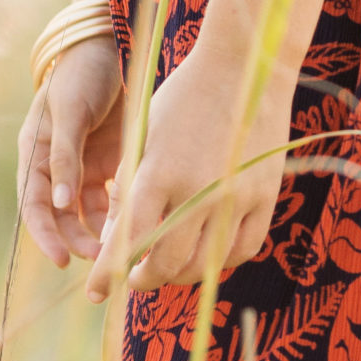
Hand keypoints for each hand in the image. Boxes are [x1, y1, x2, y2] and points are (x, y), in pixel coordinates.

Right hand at [16, 35, 123, 269]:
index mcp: (35, 155)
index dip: (46, 236)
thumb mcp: (69, 111)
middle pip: (62, 216)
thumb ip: (64, 156)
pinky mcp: (109, 160)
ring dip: (101, 230)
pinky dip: (120, 209)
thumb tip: (58, 204)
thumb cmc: (80, 74)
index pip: (33, 206)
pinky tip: (135, 219)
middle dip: (78, 240)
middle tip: (101, 258)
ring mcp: (84, 165)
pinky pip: (111, 194)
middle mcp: (58, 166)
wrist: (107, 46)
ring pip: (88, 211)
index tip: (62, 260)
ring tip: (120, 243)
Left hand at [84, 34, 294, 302]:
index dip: (109, 273)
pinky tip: (206, 255)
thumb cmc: (182, 98)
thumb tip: (117, 241)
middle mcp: (198, 191)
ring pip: (205, 264)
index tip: (95, 294)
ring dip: (180, 275)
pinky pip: (242, 249)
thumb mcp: (144, 138)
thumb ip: (129, 189)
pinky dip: (220, 261)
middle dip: (144, 279)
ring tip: (167, 268)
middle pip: (167, 263)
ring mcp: (236, 196)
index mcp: (159, 173)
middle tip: (134, 279)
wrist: (244, 67)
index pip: (128, 241)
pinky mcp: (265, 196)